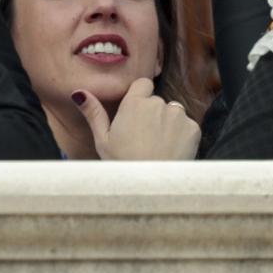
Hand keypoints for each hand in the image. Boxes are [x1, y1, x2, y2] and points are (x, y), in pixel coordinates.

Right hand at [72, 77, 199, 159]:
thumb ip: (94, 113)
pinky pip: (187, 126)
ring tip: (158, 147)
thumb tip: (79, 93)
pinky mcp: (193, 128)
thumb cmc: (123, 166)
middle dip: (153, 115)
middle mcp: (158, 103)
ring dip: (168, 123)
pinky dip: (182, 135)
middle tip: (143, 139)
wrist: (151, 189)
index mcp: (134, 103)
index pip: (143, 84)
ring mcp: (178, 115)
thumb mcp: (103, 141)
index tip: (136, 114)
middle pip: (157, 101)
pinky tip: (171, 151)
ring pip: (173, 113)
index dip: (140, 97)